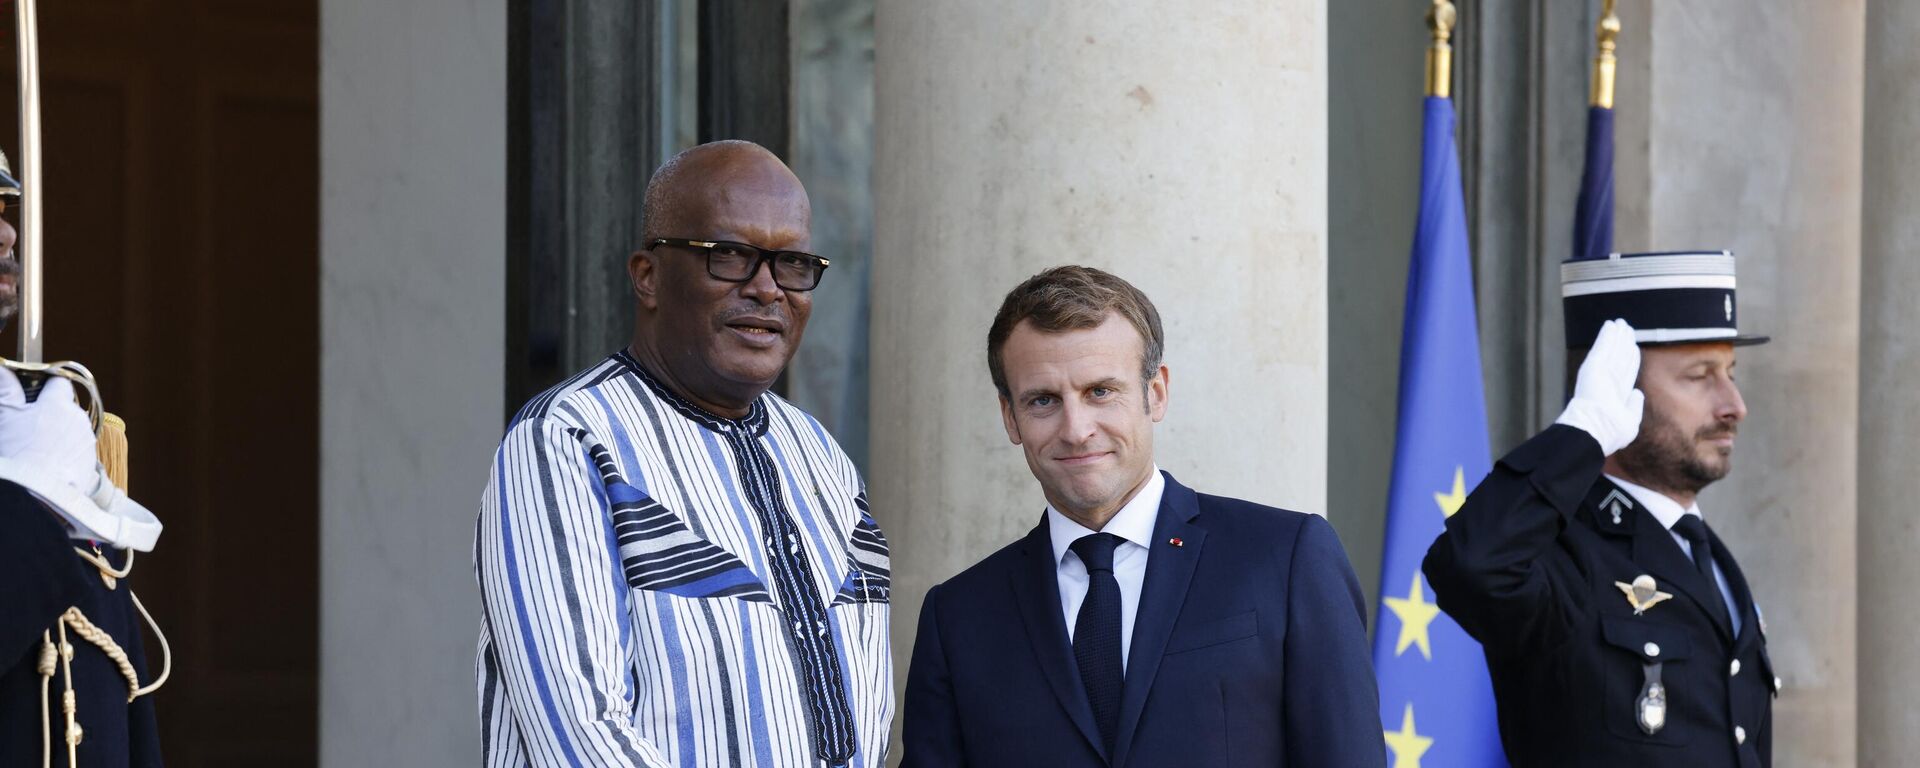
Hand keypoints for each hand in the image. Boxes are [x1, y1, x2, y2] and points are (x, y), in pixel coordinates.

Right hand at [0, 368, 104, 494]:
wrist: (35, 492)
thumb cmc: (17, 450)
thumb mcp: (5, 415)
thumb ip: (6, 390)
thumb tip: (3, 368)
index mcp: (59, 404)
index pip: (59, 383)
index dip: (46, 387)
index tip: (34, 396)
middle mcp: (78, 420)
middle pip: (67, 409)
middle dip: (51, 415)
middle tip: (28, 430)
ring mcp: (87, 443)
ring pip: (73, 433)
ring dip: (60, 437)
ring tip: (38, 452)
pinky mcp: (91, 466)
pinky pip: (78, 456)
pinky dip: (66, 458)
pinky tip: (50, 467)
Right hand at [1555, 318, 1644, 454]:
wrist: (1594, 431)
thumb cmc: (1612, 432)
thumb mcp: (1631, 421)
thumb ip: (1635, 405)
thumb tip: (1638, 392)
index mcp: (1615, 394)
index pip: (1625, 371)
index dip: (1630, 358)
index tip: (1633, 347)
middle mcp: (1608, 381)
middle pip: (1619, 357)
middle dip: (1623, 343)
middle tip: (1627, 328)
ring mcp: (1600, 373)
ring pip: (1613, 349)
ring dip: (1617, 335)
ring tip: (1621, 323)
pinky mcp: (1593, 367)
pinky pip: (1602, 347)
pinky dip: (1606, 336)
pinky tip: (1610, 325)